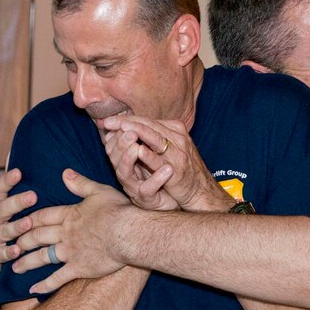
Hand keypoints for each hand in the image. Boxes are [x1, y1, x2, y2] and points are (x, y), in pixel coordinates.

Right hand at [0, 168, 37, 289]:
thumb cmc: (8, 224)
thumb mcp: (8, 206)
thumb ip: (11, 184)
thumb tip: (12, 152)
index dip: (7, 181)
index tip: (19, 172)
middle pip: (2, 209)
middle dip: (17, 202)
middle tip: (33, 196)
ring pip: (3, 231)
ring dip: (16, 227)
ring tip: (28, 223)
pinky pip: (0, 254)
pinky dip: (9, 252)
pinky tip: (18, 250)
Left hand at [10, 169, 133, 293]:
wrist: (129, 233)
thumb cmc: (118, 211)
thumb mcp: (99, 191)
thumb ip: (80, 183)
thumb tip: (65, 172)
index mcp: (69, 215)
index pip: (42, 217)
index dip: (28, 220)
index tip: (18, 223)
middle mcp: (65, 234)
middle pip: (37, 237)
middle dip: (22, 241)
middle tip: (11, 246)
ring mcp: (70, 252)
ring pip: (42, 257)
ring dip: (27, 263)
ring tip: (15, 268)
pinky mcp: (79, 268)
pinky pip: (57, 279)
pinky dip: (44, 285)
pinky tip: (34, 290)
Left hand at [102, 116, 233, 212]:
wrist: (200, 191)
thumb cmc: (181, 169)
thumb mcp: (169, 148)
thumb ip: (153, 138)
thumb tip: (128, 128)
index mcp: (175, 129)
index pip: (147, 120)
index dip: (127, 119)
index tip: (108, 120)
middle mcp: (178, 137)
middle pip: (149, 125)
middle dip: (127, 123)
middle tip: (108, 122)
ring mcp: (178, 152)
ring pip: (155, 138)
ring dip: (138, 131)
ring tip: (123, 128)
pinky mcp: (178, 169)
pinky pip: (161, 160)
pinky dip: (150, 155)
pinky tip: (137, 150)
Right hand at [103, 128, 177, 210]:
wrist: (176, 200)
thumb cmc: (160, 176)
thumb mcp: (149, 155)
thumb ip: (140, 140)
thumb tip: (129, 120)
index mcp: (125, 162)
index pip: (112, 146)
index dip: (116, 134)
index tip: (122, 122)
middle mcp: (127, 175)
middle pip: (116, 158)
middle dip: (122, 144)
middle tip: (131, 132)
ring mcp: (135, 188)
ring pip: (125, 173)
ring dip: (130, 159)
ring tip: (139, 148)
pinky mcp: (148, 200)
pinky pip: (148, 189)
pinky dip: (157, 179)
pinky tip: (167, 169)